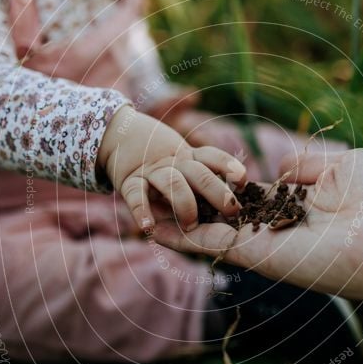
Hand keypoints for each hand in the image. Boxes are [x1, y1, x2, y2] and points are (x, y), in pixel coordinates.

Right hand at [98, 105, 246, 231]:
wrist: (120, 136)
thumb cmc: (161, 159)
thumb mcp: (183, 159)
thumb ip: (202, 174)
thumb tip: (231, 202)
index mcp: (190, 158)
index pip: (215, 158)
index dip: (230, 168)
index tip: (242, 181)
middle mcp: (174, 163)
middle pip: (200, 174)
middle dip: (218, 193)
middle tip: (231, 211)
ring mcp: (152, 172)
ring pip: (174, 184)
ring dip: (185, 205)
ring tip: (191, 225)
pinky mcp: (129, 182)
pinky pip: (135, 196)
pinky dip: (141, 210)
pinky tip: (148, 227)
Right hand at [153, 148, 362, 303]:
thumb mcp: (344, 167)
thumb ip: (305, 168)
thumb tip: (278, 169)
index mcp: (299, 208)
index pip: (248, 200)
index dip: (217, 189)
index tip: (188, 177)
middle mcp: (280, 230)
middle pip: (222, 219)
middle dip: (186, 209)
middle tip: (149, 194)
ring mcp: (270, 246)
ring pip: (210, 235)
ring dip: (173, 223)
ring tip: (135, 209)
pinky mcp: (265, 257)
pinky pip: (217, 245)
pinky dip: (181, 237)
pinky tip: (150, 226)